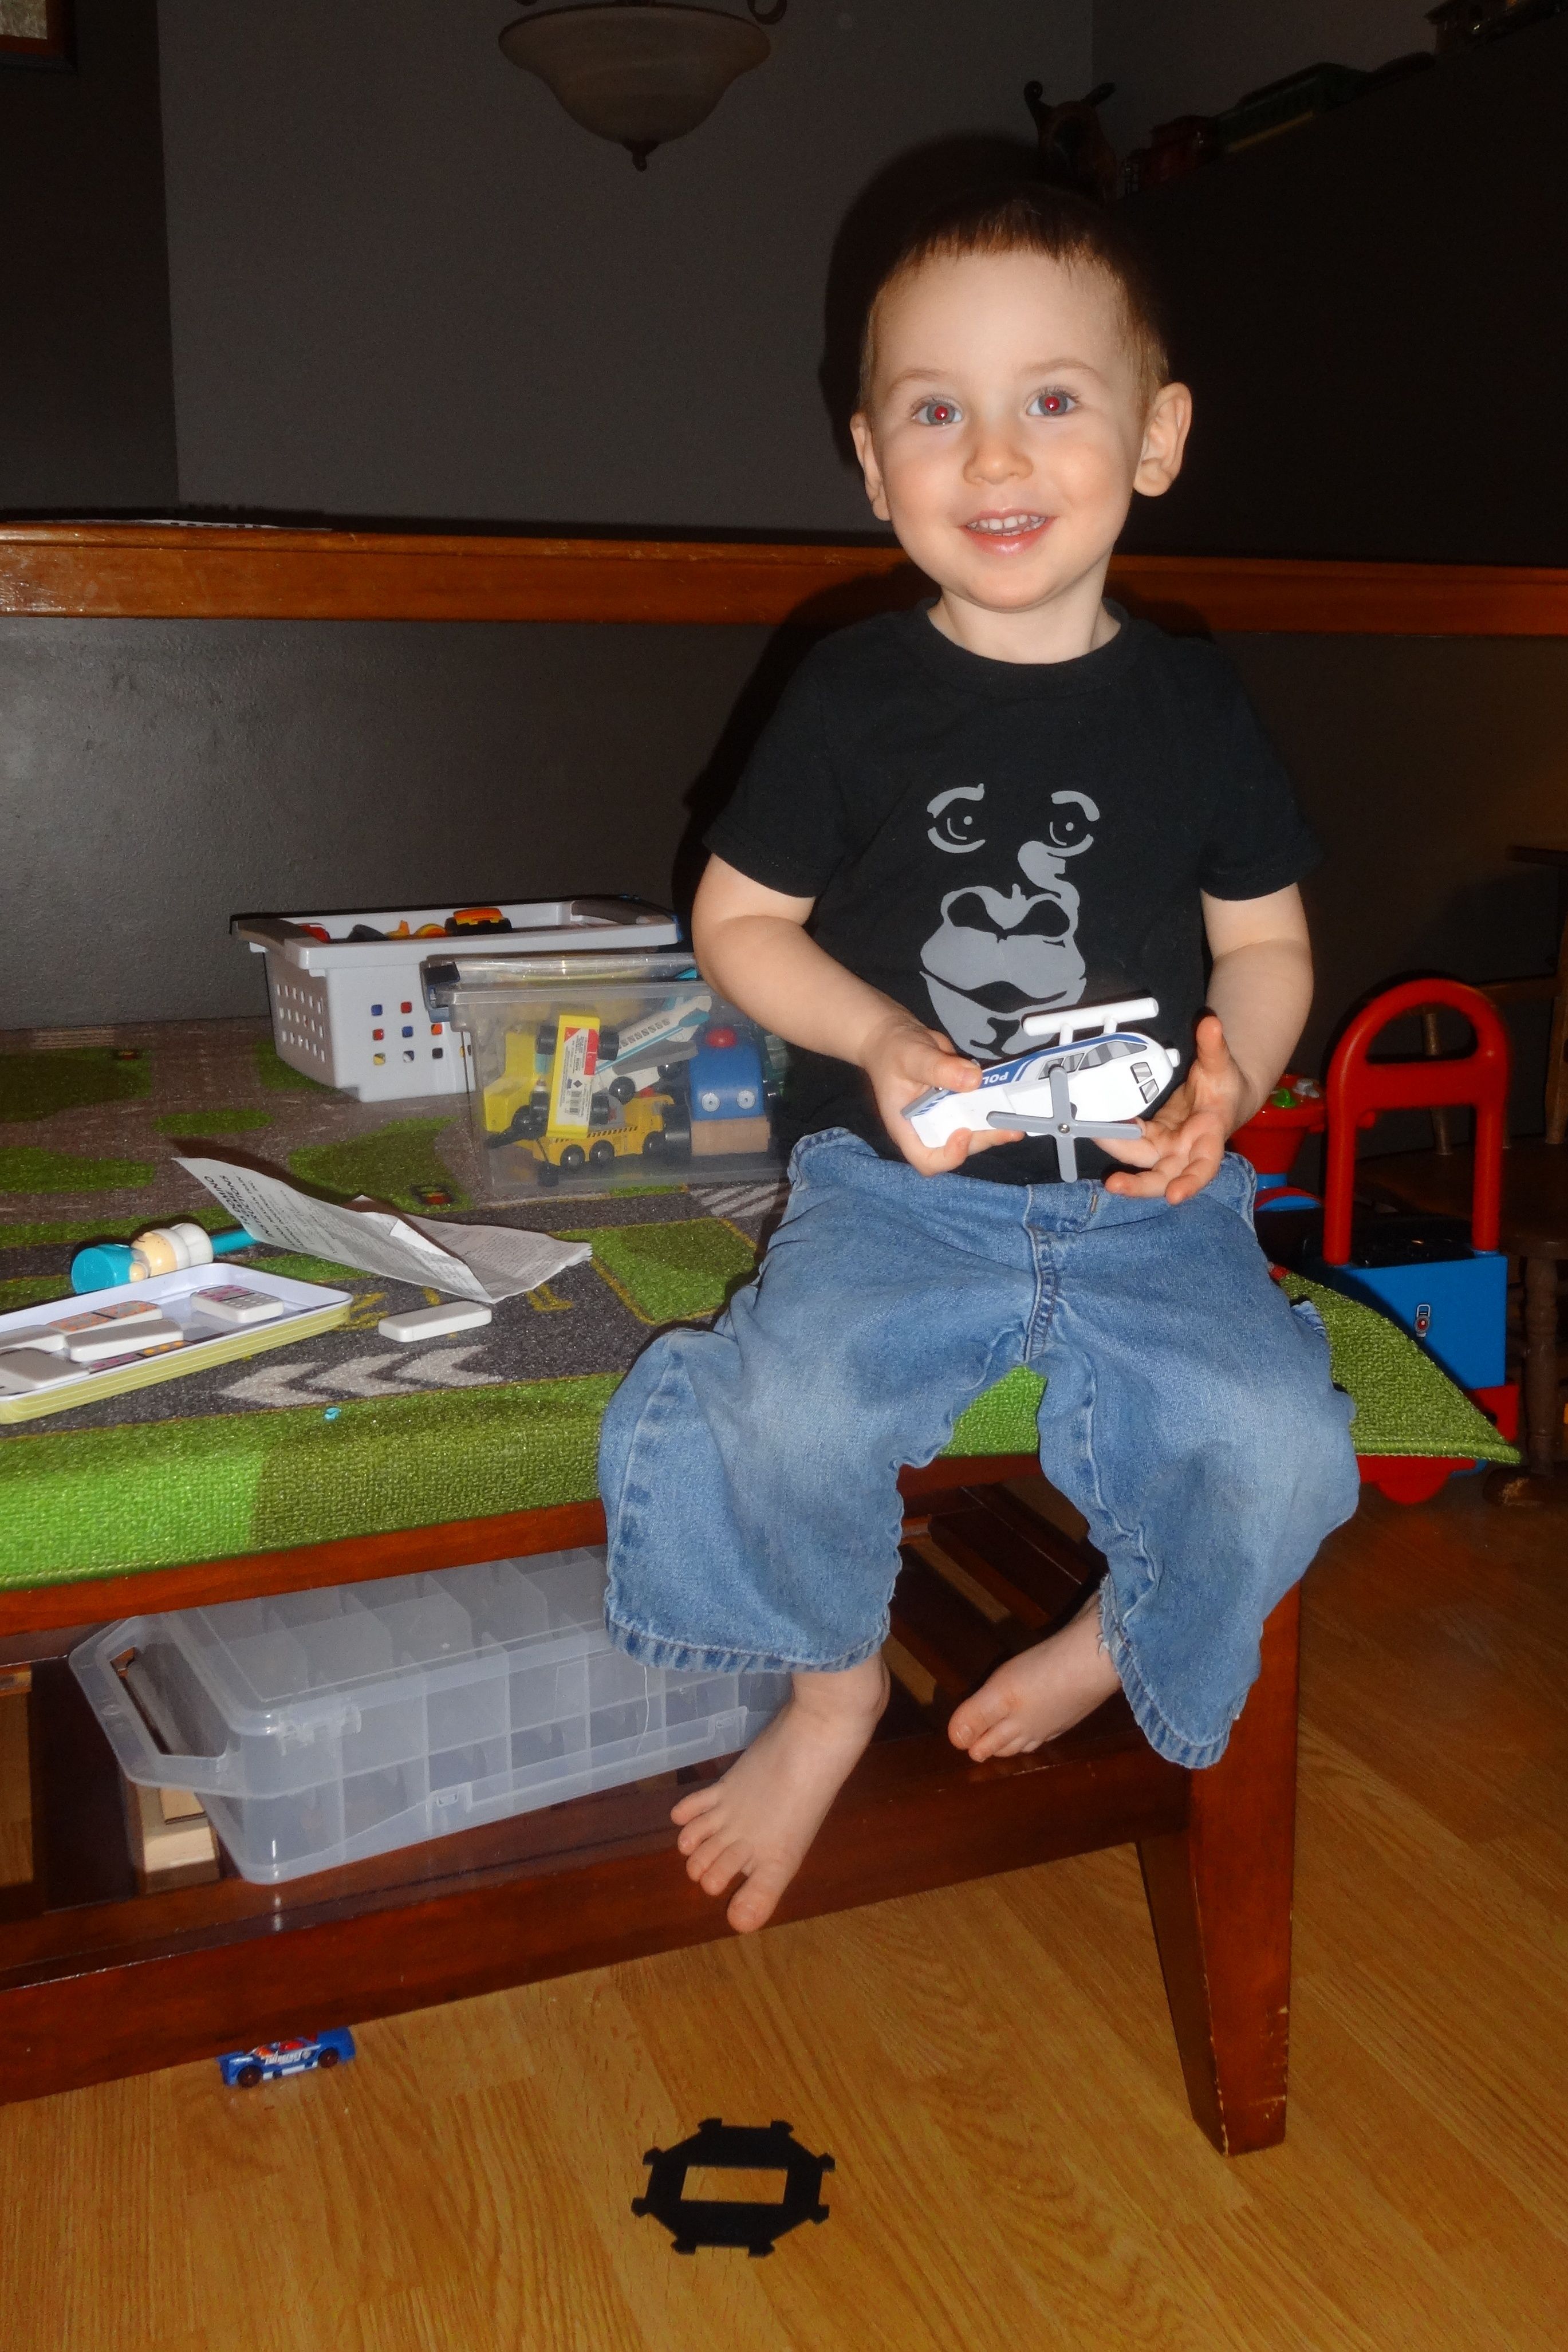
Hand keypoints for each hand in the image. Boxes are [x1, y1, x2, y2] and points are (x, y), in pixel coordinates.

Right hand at [859, 1009, 1022, 1175]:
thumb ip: (940, 1069)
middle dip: (983, 1138)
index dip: (949, 1155)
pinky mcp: (959, 1102)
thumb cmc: (893, 1050)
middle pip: (958, 1148)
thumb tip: (975, 1080)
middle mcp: (928, 1128)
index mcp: (908, 1128)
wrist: (895, 1036)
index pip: (927, 1160)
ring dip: (994, 1127)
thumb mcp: (913, 1057)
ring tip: (1016, 1118)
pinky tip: (1011, 1100)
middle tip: (1008, 1126)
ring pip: (973, 1132)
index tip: (963, 1131)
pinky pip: (978, 1112)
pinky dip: (995, 1108)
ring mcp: (945, 1117)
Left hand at [1100, 1013, 1247, 1204]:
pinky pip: (1130, 1142)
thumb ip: (1214, 1047)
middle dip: (1139, 1185)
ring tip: (1091, 1143)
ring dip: (1119, 1162)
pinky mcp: (1150, 1140)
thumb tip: (1210, 1023)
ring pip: (1141, 1165)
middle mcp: (1185, 1151)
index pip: (1203, 1167)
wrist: (1222, 1095)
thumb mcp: (1222, 1065)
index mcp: (1209, 1139)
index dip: (1190, 1183)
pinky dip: (1113, 1136)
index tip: (1174, 1197)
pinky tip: (1095, 1126)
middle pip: (1163, 1177)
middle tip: (1113, 1184)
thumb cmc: (1226, 1086)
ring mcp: (1166, 1148)